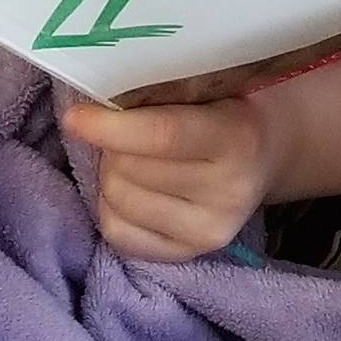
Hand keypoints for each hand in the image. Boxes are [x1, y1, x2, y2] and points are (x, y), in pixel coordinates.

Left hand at [61, 96, 287, 261]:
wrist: (266, 153)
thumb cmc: (227, 104)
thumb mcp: (211, 84)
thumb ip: (165, 87)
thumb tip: (96, 93)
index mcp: (237, 138)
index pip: (162, 135)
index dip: (111, 127)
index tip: (74, 117)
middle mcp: (227, 191)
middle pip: (130, 169)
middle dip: (110, 145)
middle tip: (120, 127)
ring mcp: (209, 230)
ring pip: (119, 200)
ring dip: (110, 172)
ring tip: (128, 154)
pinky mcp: (189, 255)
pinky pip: (119, 234)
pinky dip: (110, 205)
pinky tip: (128, 185)